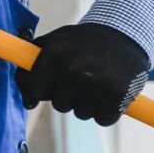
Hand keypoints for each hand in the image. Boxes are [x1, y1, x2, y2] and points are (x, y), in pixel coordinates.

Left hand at [16, 22, 150, 125]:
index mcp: (53, 54)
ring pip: (81, 113)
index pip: (36, 91)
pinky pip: (102, 119)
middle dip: (69, 95)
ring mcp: (97, 83)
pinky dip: (106, 111)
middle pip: (60, 105)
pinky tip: (110, 92)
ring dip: (88, 103)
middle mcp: (74, 68)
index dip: (45, 88)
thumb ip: (31, 69)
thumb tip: (28, 103)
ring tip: (97, 80)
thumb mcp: (52, 43)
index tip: (55, 79)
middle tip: (82, 75)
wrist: (125, 33)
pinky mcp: (119, 96)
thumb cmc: (81, 43)